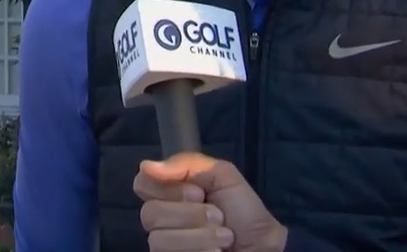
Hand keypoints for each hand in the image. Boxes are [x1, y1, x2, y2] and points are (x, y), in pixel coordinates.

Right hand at [134, 153, 286, 251]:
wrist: (264, 249)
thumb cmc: (246, 215)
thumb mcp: (224, 176)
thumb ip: (187, 163)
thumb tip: (146, 166)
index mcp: (170, 195)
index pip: (142, 184)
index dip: (168, 188)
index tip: (198, 192)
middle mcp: (162, 221)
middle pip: (148, 214)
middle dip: (190, 215)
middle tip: (218, 217)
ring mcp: (165, 246)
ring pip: (158, 240)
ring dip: (200, 237)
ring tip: (224, 238)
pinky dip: (200, 251)